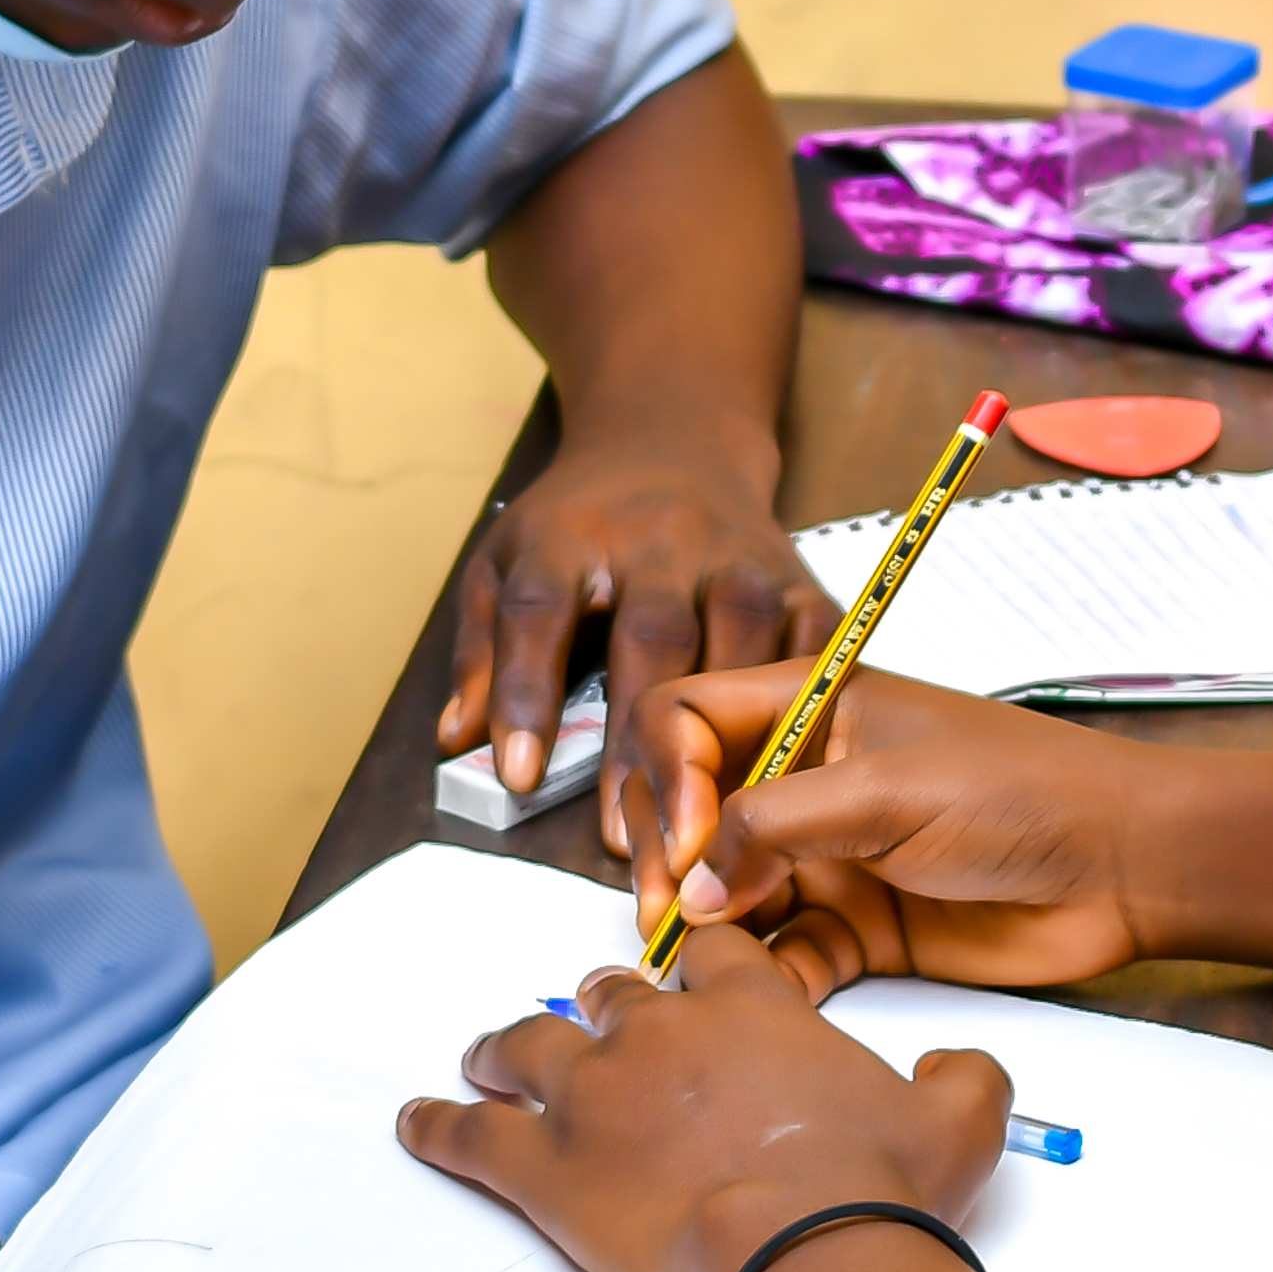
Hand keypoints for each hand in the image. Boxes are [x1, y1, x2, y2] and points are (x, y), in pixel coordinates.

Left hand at [396, 923, 1005, 1271]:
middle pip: (608, 992)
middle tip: (596, 1029)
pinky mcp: (540, 1166)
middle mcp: (660, 1032)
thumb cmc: (875, 1186)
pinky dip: (438, 1127)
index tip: (691, 976)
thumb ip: (963, 1078)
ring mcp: (590, 1093)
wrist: (804, 1254)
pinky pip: (469, 1134)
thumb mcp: (960, 1121)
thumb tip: (959, 1069)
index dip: (698, 961)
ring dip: (504, 1050)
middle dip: (600, 1006)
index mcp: (751, 1006)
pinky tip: (418, 1123)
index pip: (711, 949)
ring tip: (485, 1058)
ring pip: (525, 1046)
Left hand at [435, 432, 833, 817]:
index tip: (521, 775)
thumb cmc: (582, 523)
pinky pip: (813, 647)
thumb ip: (483, 650)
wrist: (674, 440)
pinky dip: (805, 710)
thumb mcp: (505, 562)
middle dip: (641, 736)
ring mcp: (738, 556)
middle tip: (625, 831)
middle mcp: (661, 538)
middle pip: (652, 634)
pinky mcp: (798, 578)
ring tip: (705, 825)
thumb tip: (459, 739)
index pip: (541, 608)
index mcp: (571, 535)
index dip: (527, 692)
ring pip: (742, 639)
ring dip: (731, 735)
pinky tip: (786, 777)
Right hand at [616, 660, 1169, 998]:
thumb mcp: (888, 790)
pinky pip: (782, 954)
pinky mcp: (858, 927)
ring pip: (723, 890)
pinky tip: (762, 991)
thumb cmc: (1029, 793)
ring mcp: (830, 855)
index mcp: (812, 708)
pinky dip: (762, 976)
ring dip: (699, 926)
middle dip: (665, 855)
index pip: (688, 717)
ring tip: (694, 960)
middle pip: (688, 808)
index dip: (669, 773)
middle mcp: (809, 778)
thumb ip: (775, 827)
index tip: (694, 836)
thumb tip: (690, 884)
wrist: (1124, 868)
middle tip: (667, 910)